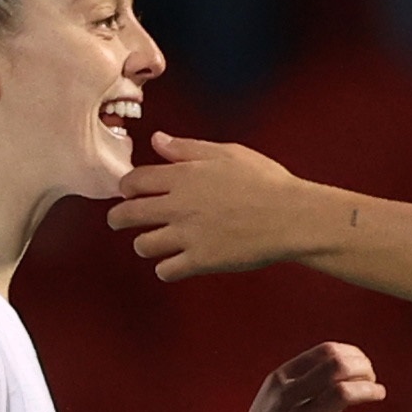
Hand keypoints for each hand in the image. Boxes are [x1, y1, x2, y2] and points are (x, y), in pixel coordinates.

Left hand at [109, 133, 314, 279]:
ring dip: (145, 244)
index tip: (130, 192)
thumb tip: (157, 141)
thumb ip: (188, 148)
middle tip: (120, 221)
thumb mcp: (229, 153)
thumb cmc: (268, 183)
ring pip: (143, 244)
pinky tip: (175, 265)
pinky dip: (167, 269)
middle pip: (127, 214)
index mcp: (182, 176)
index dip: (127, 187)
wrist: (293, 217)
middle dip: (118, 218)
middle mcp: (177, 205)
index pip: (133, 181)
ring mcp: (187, 235)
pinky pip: (167, 270)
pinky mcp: (201, 260)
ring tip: (154, 244)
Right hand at [219, 343, 383, 411]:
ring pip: (344, 392)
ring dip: (370, 391)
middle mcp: (287, 396)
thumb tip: (345, 379)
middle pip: (338, 365)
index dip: (353, 355)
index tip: (363, 367)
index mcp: (279, 381)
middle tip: (373, 381)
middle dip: (364, 369)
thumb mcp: (274, 404)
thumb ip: (305, 390)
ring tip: (378, 395)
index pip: (325, 351)